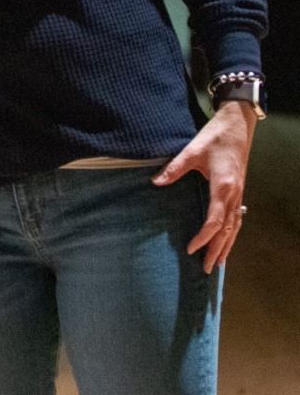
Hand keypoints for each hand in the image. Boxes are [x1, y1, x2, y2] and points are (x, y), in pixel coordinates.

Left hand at [154, 101, 256, 272]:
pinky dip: (232, 233)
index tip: (190, 249)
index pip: (215, 221)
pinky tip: (227, 240)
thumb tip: (155, 182)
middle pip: (227, 230)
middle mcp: (234, 195)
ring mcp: (238, 194)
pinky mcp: (238, 191)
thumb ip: (173, 168)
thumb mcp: (191, 151)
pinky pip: (237, 218)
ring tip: (218, 263)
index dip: (203, 237)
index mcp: (223, 188)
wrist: (237, 126)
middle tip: (205, 269)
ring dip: (226, 245)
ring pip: (235, 227)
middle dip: (216, 250)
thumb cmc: (215, 137)